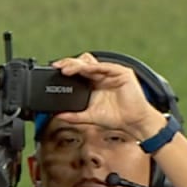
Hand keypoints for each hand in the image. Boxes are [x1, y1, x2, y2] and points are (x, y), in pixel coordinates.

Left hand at [51, 53, 166, 140]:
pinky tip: (84, 70)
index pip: (78, 71)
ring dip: (78, 65)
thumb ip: (74, 115)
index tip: (53, 71)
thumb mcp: (89, 116)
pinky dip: (94, 67)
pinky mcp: (122, 72)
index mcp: (94, 83)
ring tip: (66, 69)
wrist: (132, 122)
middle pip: (83, 64)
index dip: (66, 69)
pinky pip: (106, 67)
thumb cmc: (115, 118)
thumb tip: (58, 116)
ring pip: (92, 63)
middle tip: (57, 67)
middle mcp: (102, 75)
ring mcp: (112, 72)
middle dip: (69, 64)